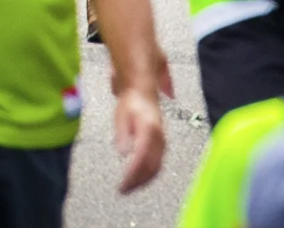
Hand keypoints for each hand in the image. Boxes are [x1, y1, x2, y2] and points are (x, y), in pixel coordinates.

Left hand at [109, 79, 167, 193]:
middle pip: (151, 167)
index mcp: (149, 131)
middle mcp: (159, 139)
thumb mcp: (121, 116)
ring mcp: (162, 143)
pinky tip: (138, 179)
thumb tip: (123, 153)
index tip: (122, 184)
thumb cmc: (130, 103)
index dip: (132, 174)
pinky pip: (158, 164)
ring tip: (129, 188)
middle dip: (137, 182)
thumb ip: (122, 135)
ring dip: (143, 181)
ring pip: (156, 168)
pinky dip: (148, 174)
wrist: (142, 91)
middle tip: (123, 190)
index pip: (142, 159)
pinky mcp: (162, 145)